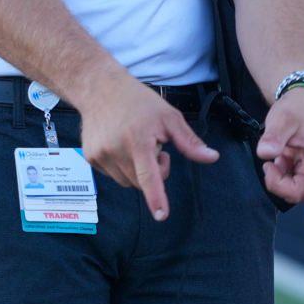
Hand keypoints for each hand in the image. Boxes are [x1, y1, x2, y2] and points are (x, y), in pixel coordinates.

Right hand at [74, 69, 218, 220]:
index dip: (156, 197)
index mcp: (137, 140)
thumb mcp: (169, 117)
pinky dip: (122, 167)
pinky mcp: (90, 157)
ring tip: (137, 145)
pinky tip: (121, 145)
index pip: (149, 176)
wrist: (99, 88)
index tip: (161, 215)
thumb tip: (212, 158)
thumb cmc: (137, 101)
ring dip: (137, 172)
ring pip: (127, 181)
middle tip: (157, 149)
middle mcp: (116, 149)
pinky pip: (113, 175)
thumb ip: (189, 142)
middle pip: (141, 182)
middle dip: (154, 173)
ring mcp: (100, 155)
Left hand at [258, 86, 303, 228]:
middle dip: (280, 185)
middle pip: (302, 192)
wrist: (303, 100)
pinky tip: (278, 159)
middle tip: (268, 166)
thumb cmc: (297, 108)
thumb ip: (274, 136)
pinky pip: (291, 182)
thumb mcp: (282, 117)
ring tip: (273, 159)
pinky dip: (280, 175)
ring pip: (295, 189)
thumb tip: (266, 154)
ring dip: (279, 180)